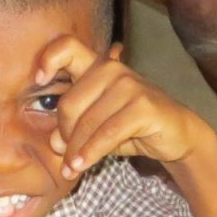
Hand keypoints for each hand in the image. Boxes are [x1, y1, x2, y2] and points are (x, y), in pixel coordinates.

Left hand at [37, 37, 205, 177]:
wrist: (178, 133)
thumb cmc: (133, 126)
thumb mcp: (99, 125)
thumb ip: (75, 128)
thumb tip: (54, 143)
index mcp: (98, 67)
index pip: (68, 47)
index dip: (48, 59)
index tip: (38, 80)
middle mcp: (112, 70)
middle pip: (69, 102)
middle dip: (64, 133)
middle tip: (65, 156)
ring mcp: (129, 85)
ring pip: (87, 122)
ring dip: (76, 151)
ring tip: (71, 169)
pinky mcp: (143, 106)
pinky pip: (107, 133)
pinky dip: (92, 152)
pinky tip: (83, 165)